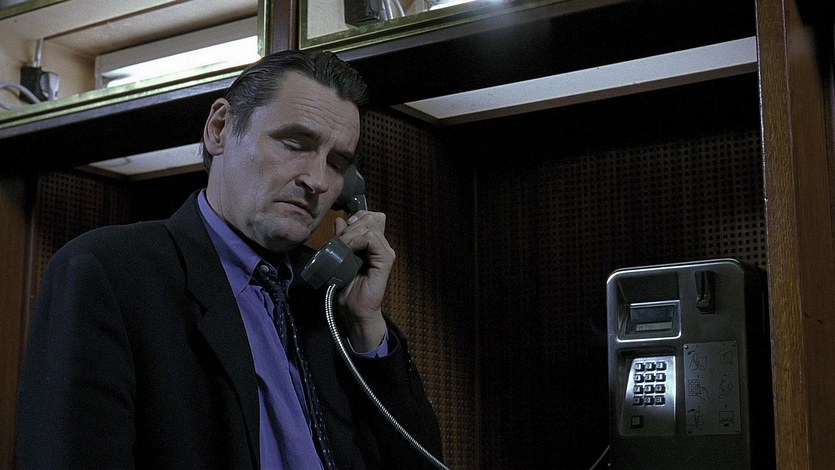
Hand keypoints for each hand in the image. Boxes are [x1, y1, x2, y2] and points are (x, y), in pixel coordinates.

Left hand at [333, 210, 392, 351]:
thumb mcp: (338, 257)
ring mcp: (385, 252)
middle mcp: (381, 245)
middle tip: (339, 240)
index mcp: (372, 244)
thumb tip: (340, 220)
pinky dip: (357, 240)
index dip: (356, 217)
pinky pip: (372, 239)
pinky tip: (348, 248)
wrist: (354, 310)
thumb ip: (341, 239)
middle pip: (370, 218)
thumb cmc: (347, 287)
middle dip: (351, 225)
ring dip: (351, 233)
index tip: (342, 227)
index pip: (369, 218)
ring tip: (341, 246)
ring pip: (370, 226)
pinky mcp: (385, 260)